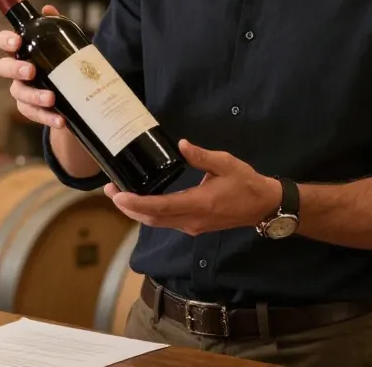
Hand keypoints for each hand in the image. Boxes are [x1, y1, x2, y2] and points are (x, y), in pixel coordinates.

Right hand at [0, 4, 64, 128]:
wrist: (76, 94)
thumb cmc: (63, 62)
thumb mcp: (64, 43)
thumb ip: (57, 27)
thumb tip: (48, 8)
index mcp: (21, 51)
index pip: (4, 42)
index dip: (6, 40)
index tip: (18, 41)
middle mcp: (17, 71)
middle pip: (4, 69)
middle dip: (15, 69)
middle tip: (31, 71)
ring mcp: (23, 91)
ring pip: (19, 94)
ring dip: (34, 96)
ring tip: (51, 98)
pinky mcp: (31, 110)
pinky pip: (33, 114)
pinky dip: (47, 117)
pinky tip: (61, 120)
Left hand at [104, 140, 282, 235]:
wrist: (263, 205)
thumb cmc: (245, 183)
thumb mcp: (225, 163)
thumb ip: (201, 156)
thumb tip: (181, 145)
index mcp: (198, 204)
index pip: (159, 207)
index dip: (135, 203)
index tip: (117, 195)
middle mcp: (191, 220)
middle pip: (152, 218)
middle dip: (128, 207)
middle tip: (109, 191)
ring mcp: (192, 226)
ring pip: (157, 222)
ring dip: (136, 211)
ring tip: (119, 195)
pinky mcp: (194, 226)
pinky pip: (165, 222)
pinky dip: (149, 213)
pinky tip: (140, 201)